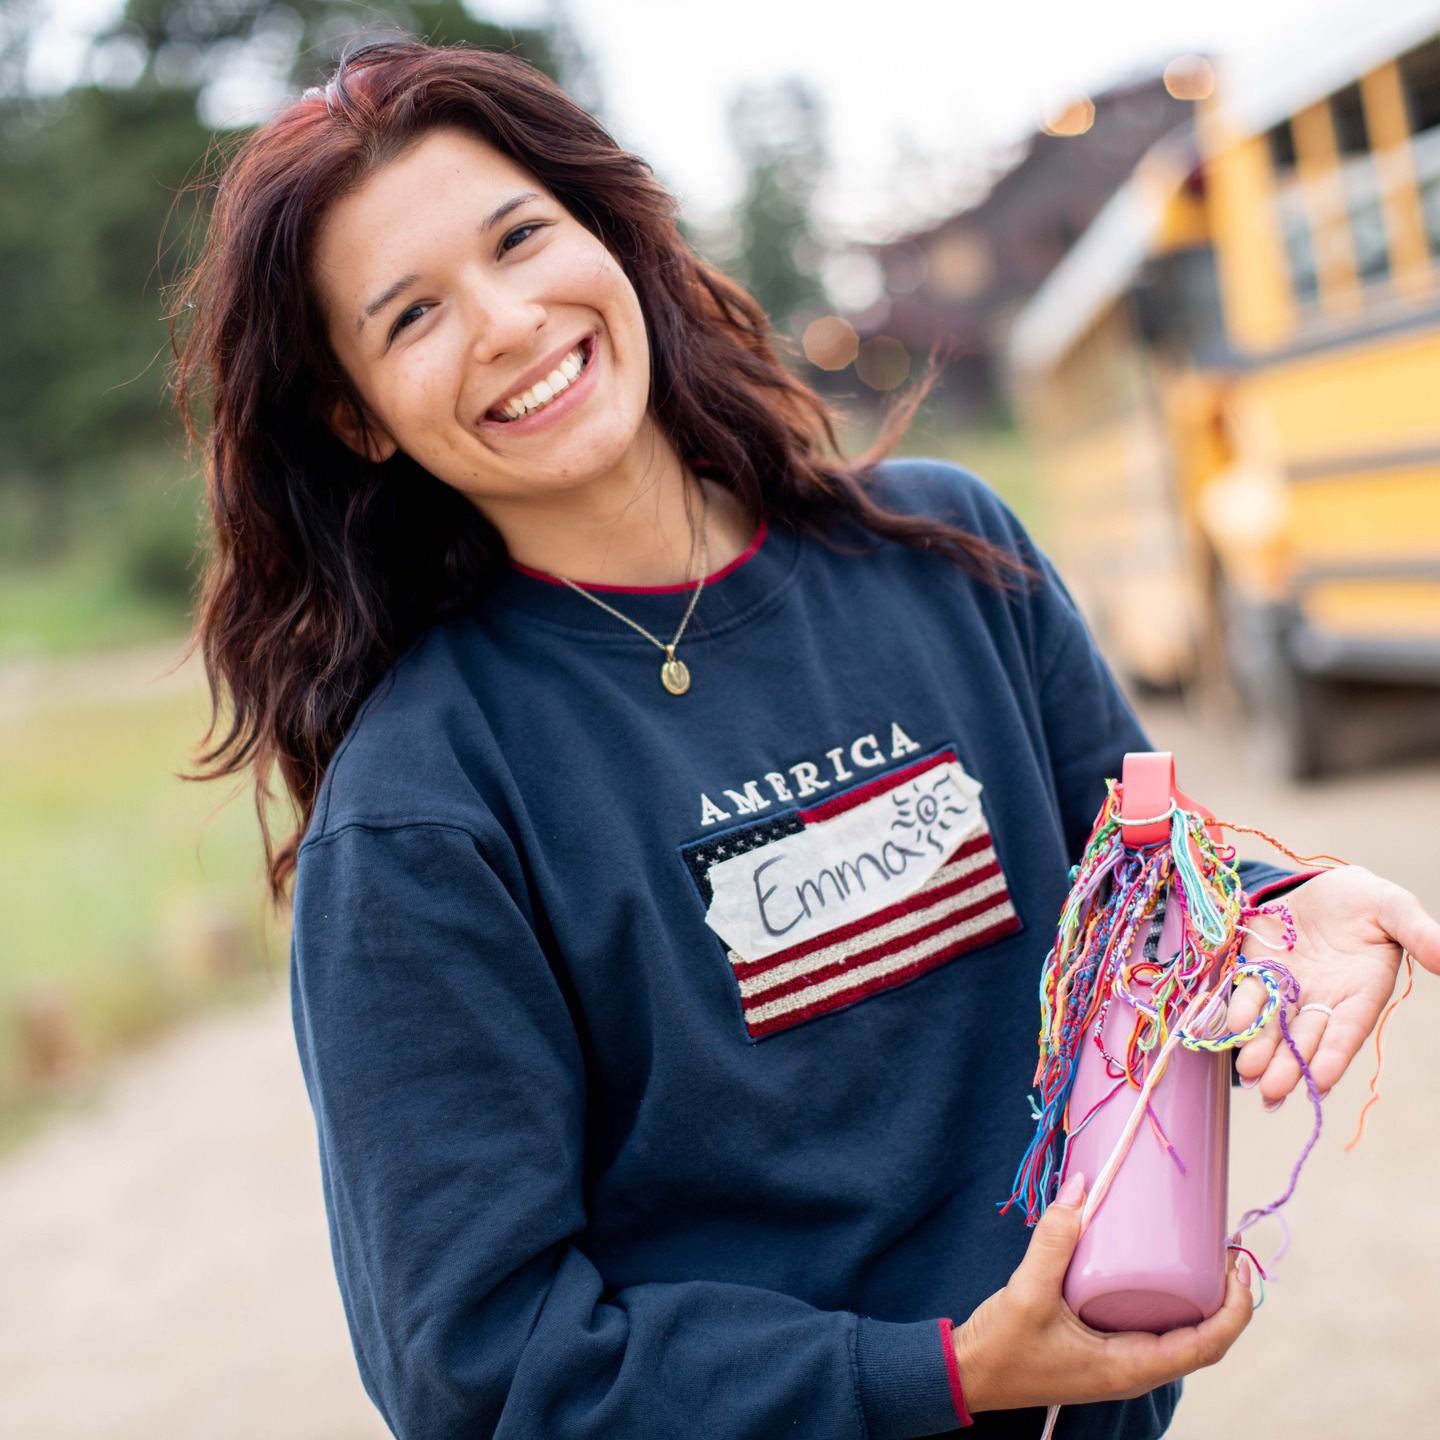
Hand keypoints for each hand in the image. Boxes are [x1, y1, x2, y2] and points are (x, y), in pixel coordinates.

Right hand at [953, 1174, 1253, 1411]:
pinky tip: (1154, 1268)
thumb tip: (1081, 1185)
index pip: (1206, 1347)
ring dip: (1196, 1298)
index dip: (1234, 1310)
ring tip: (1197, 1251)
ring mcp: (1118, 1361)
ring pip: (1176, 1334)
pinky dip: (1163, 1298)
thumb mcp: (1028, 1291)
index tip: (1238, 1267)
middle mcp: (1133, 1370)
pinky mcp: (1102, 1348)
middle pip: (1200, 1340)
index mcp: (1129, 1368)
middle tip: (1220, 1246)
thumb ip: (1054, 1240)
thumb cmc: (1002, 1347)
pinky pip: (1148, 1326)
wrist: (969, 1374)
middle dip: (1222, 1297)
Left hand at [1228, 867, 1439, 1106]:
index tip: (1318, 1082)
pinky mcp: (1259, 967)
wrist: (1324, 884)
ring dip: (1259, 1048)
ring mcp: (1290, 986)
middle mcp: (1324, 998)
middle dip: (1288, 1064)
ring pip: (1274, 1023)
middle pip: (1306, 1037)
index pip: (1347, 1031)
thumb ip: (1417, 932)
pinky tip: (1229, 1026)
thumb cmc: (1366, 901)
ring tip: (1245, 1072)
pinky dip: (1239, 1009)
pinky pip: (1248, 991)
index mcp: (1361, 992)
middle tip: (1269, 1090)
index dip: (1333, 1056)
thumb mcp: (1394, 909)